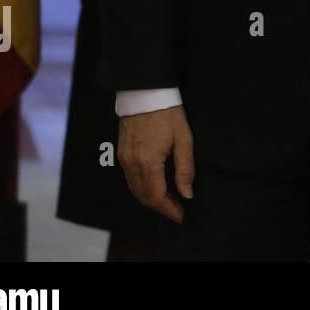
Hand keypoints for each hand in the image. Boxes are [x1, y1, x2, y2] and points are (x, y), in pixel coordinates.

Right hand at [118, 105, 193, 223]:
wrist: (146, 94)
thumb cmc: (168, 115)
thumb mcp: (184, 140)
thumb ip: (185, 169)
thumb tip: (187, 194)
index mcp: (148, 162)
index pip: (156, 196)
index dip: (169, 209)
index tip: (181, 216)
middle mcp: (131, 164)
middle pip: (144, 196)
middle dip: (161, 206)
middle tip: (178, 209)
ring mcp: (124, 159)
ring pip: (135, 189)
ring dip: (151, 198)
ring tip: (170, 199)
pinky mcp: (121, 153)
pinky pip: (130, 178)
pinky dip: (142, 187)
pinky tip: (156, 185)